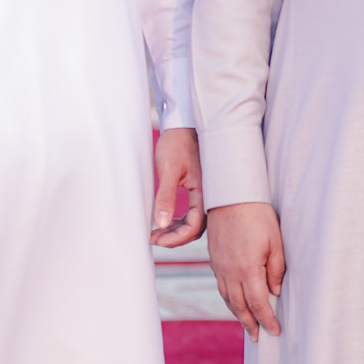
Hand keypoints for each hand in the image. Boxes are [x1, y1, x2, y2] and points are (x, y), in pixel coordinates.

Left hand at [151, 127, 204, 247]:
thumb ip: (166, 197)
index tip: (156, 238)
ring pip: (194, 223)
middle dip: (174, 238)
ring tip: (157, 231)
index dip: (175, 238)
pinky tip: (166, 220)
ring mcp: (206, 194)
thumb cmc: (178, 143)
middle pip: (195, 229)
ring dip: (177, 231)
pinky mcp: (200, 190)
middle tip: (153, 237)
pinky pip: (194, 213)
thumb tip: (161, 223)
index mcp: (205, 192)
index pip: (194, 227)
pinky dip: (180, 221)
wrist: (183, 125)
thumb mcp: (169, 170)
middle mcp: (209, 196)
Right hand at [207, 201, 284, 339]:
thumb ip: (276, 269)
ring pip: (227, 298)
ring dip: (237, 314)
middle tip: (257, 337)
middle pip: (239, 306)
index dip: (266, 320)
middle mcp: (230, 272)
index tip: (274, 331)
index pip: (257, 304)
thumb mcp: (275, 242)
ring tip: (246, 325)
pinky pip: (221, 286)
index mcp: (247, 269)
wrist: (230, 195)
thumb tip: (275, 292)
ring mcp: (219, 266)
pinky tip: (235, 301)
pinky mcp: (214, 259)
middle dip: (249, 324)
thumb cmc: (258, 215)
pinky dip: (228, 299)